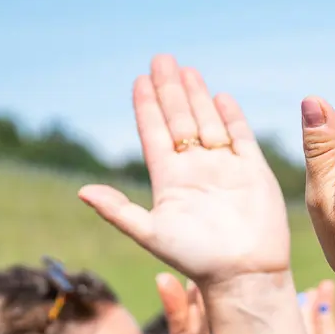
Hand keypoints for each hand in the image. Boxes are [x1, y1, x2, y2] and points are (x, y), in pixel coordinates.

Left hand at [80, 56, 290, 286]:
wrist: (244, 274)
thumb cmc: (196, 259)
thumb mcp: (151, 234)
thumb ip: (119, 211)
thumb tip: (82, 191)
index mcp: (169, 180)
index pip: (155, 134)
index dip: (147, 106)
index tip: (139, 80)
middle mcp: (195, 170)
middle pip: (179, 120)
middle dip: (170, 90)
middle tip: (161, 59)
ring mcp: (225, 169)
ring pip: (207, 123)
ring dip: (196, 97)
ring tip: (187, 70)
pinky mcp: (253, 172)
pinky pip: (240, 137)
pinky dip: (231, 116)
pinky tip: (220, 97)